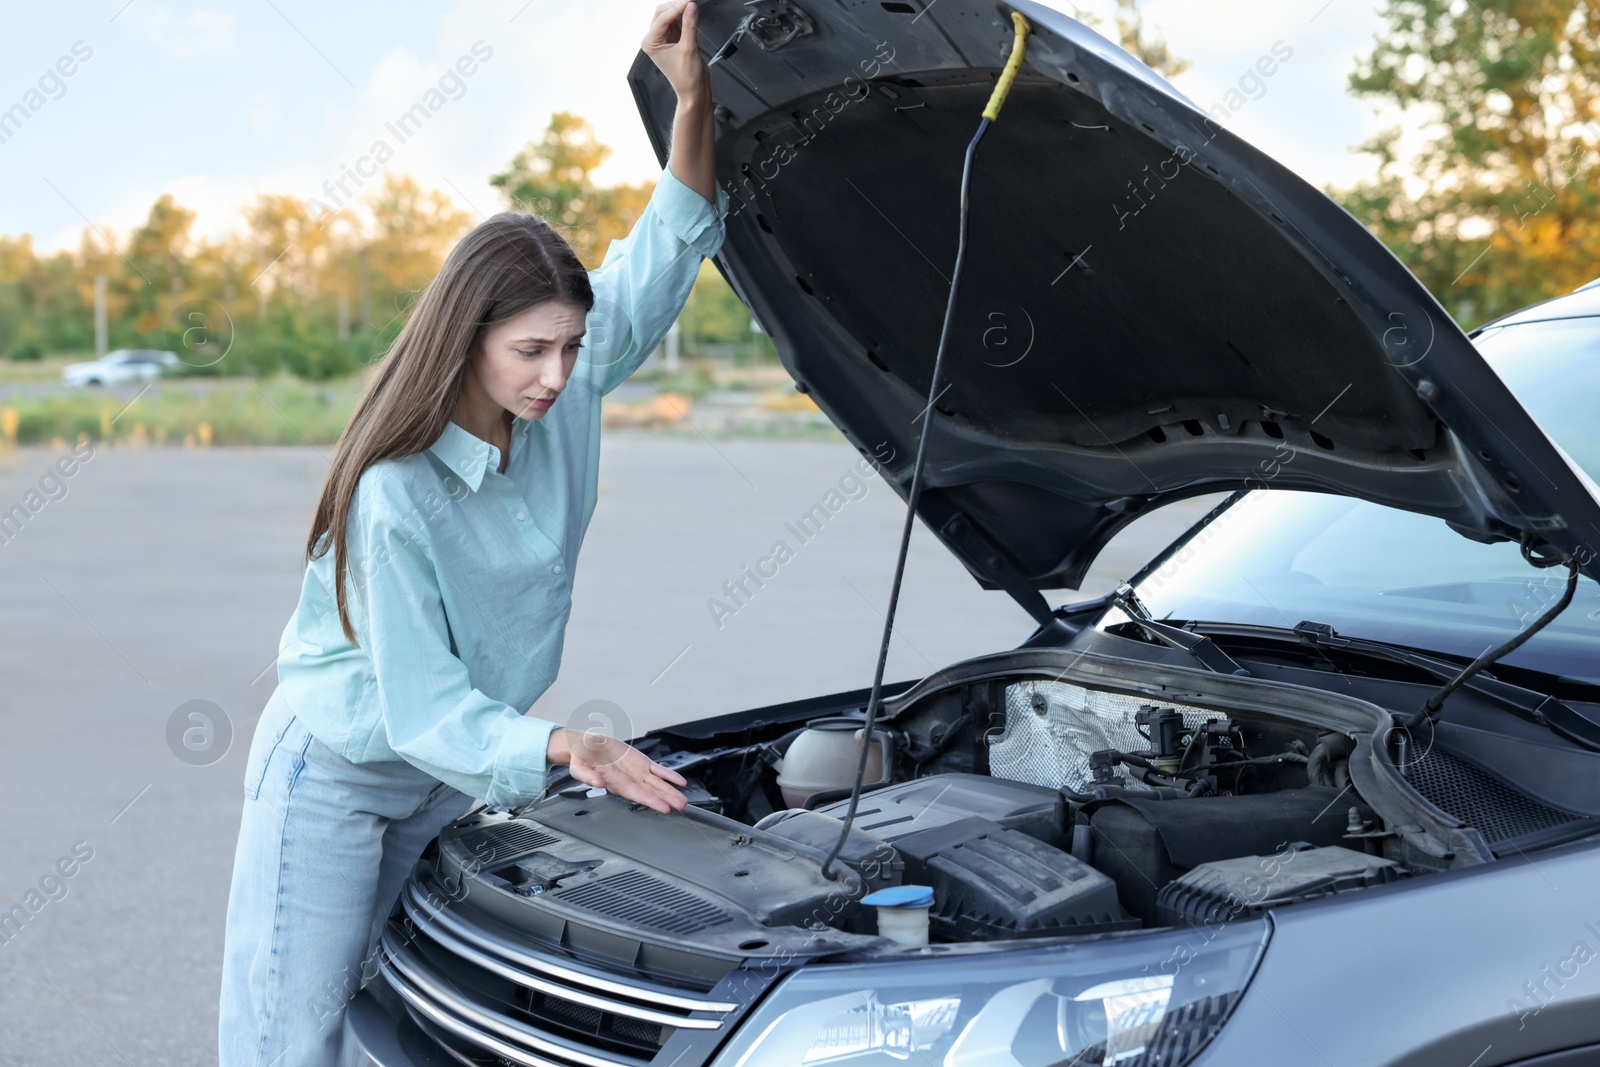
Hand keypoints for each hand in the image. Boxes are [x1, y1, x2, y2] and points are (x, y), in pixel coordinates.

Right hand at [546, 726, 689, 813]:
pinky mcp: (641, 763)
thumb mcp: (578, 766)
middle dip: (666, 799)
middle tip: (681, 806)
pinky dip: (670, 775)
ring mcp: (637, 773)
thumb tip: (596, 783)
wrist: (587, 746)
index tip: (664, 808)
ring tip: (683, 800)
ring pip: (658, 783)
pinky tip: (681, 782)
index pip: (636, 795)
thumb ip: (587, 776)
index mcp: (615, 784)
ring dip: (671, 791)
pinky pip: (658, 770)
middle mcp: (629, 781)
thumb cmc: (582, 758)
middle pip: (651, 792)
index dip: (651, 801)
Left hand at [642, 0, 708, 104]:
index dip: (677, 7)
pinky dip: (683, 14)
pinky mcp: (672, 38)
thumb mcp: (688, 49)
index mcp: (650, 43)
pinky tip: (690, 10)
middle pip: (662, 13)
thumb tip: (691, 6)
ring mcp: (663, 38)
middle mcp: (653, 39)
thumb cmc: (686, 78)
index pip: (662, 18)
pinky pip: (676, 20)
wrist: (693, 91)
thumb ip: (689, 25)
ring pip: (668, 14)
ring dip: (679, 8)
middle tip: (691, 0)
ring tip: (691, 3)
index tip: (689, 0)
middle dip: (676, 5)